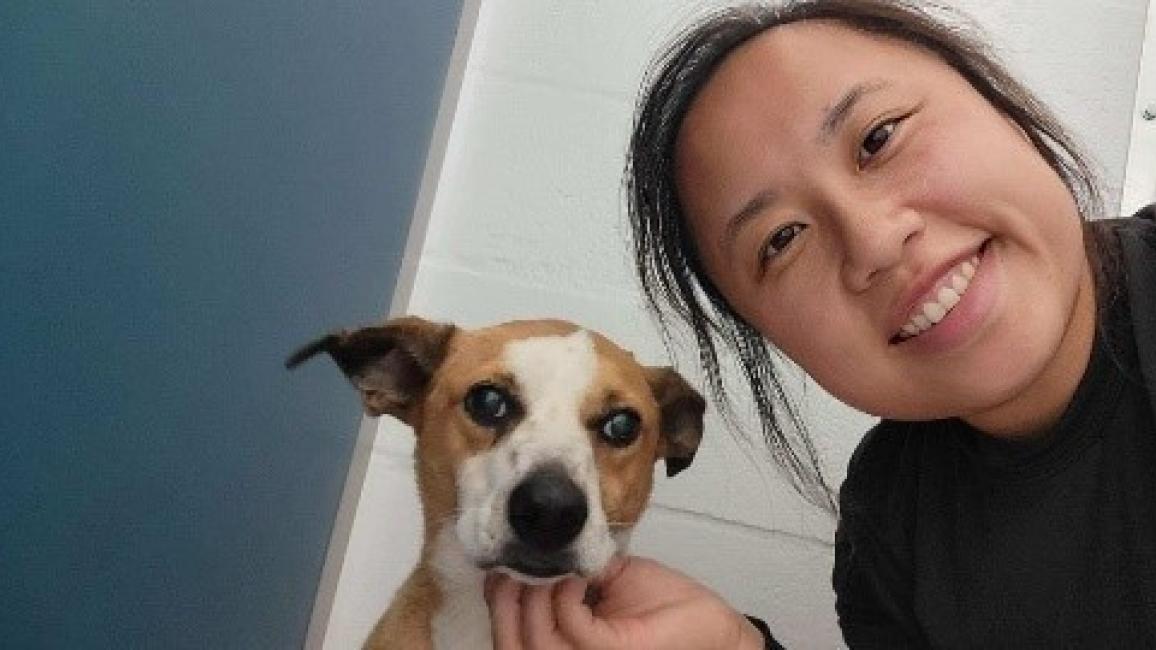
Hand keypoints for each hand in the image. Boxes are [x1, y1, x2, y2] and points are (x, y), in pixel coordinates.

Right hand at [485, 555, 765, 648]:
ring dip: (533, 599)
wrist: (713, 628)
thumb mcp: (608, 585)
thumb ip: (572, 579)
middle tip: (510, 569)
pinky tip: (575, 581)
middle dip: (504, 605)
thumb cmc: (666, 611)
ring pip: (535, 641)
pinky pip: (572, 629)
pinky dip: (566, 598)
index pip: (513, 642)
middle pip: (511, 648)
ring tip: (547, 570)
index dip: (498, 609)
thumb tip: (538, 554)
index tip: (497, 572)